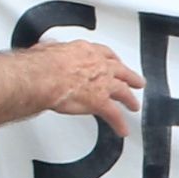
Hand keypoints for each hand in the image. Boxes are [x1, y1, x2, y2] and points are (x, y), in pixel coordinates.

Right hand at [16, 35, 139, 129]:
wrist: (44, 77)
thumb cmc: (42, 64)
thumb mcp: (47, 49)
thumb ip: (51, 49)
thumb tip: (45, 48)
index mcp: (86, 51)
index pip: (105, 54)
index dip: (113, 60)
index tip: (116, 62)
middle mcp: (99, 65)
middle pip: (121, 71)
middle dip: (130, 77)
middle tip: (137, 82)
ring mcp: (102, 83)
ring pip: (122, 92)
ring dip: (129, 99)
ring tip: (133, 105)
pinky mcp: (100, 102)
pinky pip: (114, 115)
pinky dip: (119, 124)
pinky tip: (122, 129)